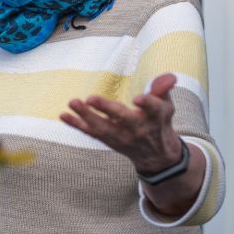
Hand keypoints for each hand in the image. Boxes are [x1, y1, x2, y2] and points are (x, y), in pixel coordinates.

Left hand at [59, 73, 181, 172]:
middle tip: (91, 98)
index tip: (139, 98)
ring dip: (86, 116)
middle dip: (106, 109)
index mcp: (155, 117)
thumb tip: (170, 76)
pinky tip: (63, 115)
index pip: (153, 109)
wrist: (157, 156)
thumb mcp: (166, 105)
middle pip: (122, 119)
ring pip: (103, 128)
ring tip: (73, 102)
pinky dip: (77, 125)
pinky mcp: (109, 141)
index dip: (148, 104)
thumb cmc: (159, 122)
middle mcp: (137, 129)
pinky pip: (91, 133)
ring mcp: (122, 137)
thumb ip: (163, 89)